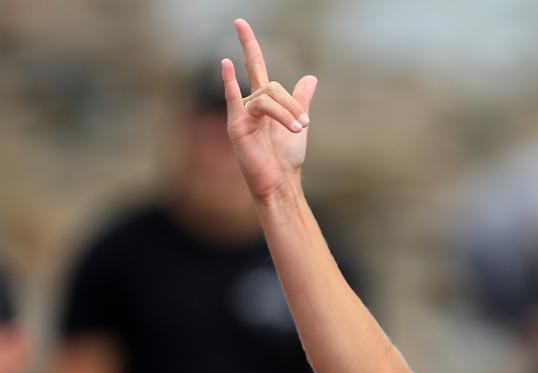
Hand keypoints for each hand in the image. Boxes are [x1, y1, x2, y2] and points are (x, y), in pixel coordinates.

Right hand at [221, 19, 316, 199]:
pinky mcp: (236, 126)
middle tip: (304, 124)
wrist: (282, 182)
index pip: (255, 67)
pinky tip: (225, 64)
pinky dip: (230, 83)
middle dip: (291, 103)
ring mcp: (241, 115)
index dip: (249, 45)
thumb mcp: (299, 123)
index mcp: (264, 102)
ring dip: (287, 114)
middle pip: (272, 86)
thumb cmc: (287, 159)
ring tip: (299, 130)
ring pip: (267, 98)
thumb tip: (310, 77)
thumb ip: (301, 100)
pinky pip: (236, 101)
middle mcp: (250, 104)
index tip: (240, 22)